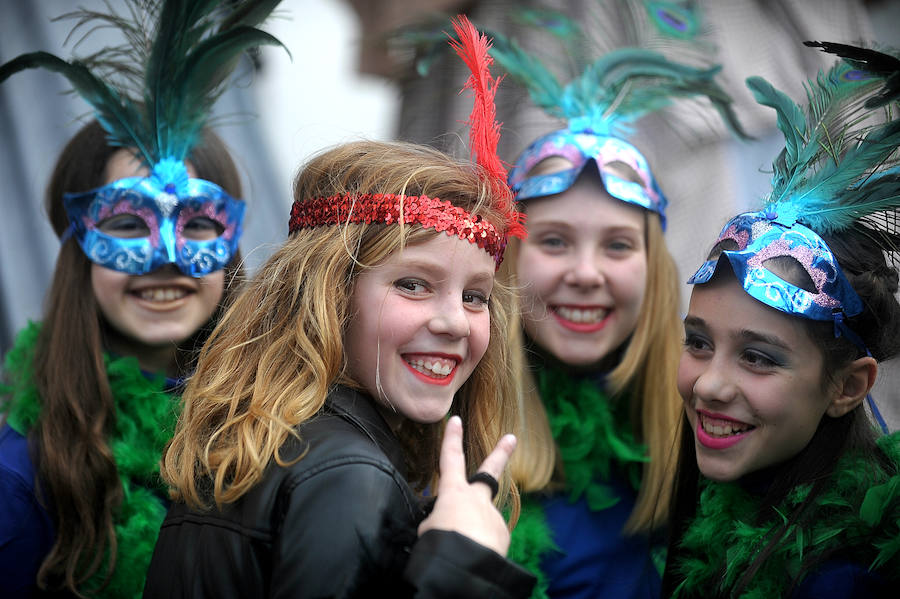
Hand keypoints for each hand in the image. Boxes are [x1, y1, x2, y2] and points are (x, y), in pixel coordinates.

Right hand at [417, 415, 516, 555]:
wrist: (468, 566)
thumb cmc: (441, 545)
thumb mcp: (428, 529)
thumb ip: (439, 520)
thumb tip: (450, 525)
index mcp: (454, 492)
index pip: (450, 459)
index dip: (451, 438)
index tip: (455, 419)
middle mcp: (477, 499)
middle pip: (489, 472)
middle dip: (500, 453)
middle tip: (511, 438)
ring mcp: (493, 516)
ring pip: (480, 521)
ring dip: (472, 532)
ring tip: (460, 549)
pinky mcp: (503, 534)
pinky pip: (487, 539)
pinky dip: (480, 546)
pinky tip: (473, 556)